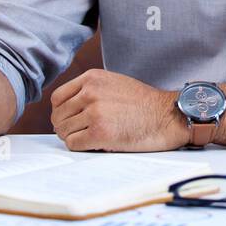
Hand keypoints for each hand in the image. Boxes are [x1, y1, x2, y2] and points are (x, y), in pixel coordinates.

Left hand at [49, 68, 187, 151]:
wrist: (167, 116)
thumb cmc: (144, 104)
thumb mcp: (114, 84)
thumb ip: (90, 90)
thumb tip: (67, 109)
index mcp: (92, 78)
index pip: (57, 98)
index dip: (61, 112)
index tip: (70, 120)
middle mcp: (90, 93)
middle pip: (59, 116)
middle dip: (66, 127)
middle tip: (79, 134)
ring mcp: (94, 113)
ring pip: (64, 131)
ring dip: (74, 138)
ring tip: (90, 138)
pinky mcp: (100, 133)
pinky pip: (73, 144)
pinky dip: (80, 147)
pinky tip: (95, 144)